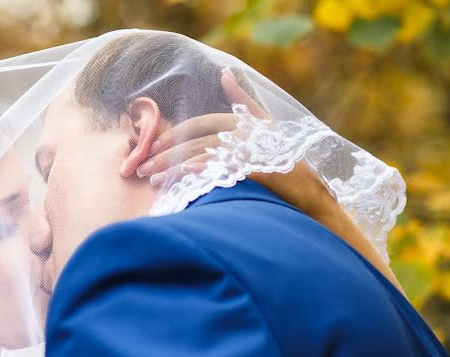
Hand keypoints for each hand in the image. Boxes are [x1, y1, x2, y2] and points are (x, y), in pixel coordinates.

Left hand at [140, 68, 334, 213]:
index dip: (174, 134)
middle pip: (194, 140)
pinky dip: (199, 170)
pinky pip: (220, 167)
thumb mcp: (264, 124)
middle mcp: (242, 132)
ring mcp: (247, 149)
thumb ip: (243, 100)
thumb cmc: (283, 157)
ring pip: (201, 154)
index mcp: (241, 121)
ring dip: (173, 167)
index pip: (199, 124)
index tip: (151, 146)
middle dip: (165, 154)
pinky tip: (181, 177)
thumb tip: (225, 73)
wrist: (308, 189)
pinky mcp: (253, 168)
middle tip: (142, 167)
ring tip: (152, 180)